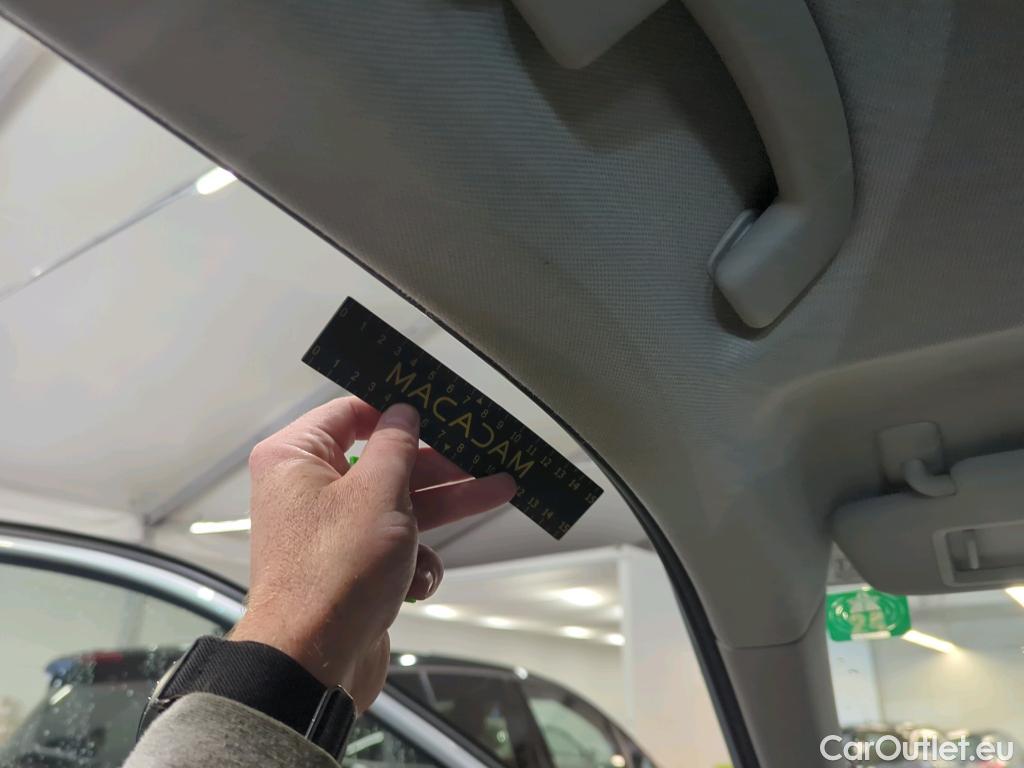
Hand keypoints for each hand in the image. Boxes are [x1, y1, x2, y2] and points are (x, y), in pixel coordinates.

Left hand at [229, 397, 516, 710]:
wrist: (313, 663)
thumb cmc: (335, 574)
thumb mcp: (379, 493)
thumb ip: (397, 445)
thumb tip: (403, 413)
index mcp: (296, 458)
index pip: (351, 412)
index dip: (397, 409)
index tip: (439, 408)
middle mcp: (306, 490)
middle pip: (384, 460)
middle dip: (438, 465)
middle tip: (481, 456)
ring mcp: (329, 531)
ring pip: (396, 504)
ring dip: (440, 508)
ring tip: (495, 491)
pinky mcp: (348, 566)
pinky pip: (391, 546)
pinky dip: (413, 561)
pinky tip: (418, 580)